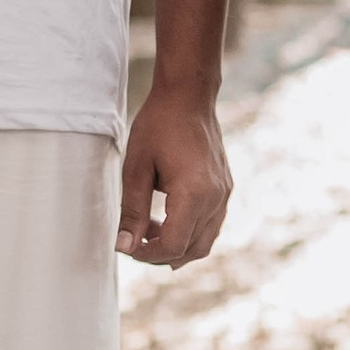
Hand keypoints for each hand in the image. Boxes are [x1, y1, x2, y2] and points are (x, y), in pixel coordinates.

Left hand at [118, 84, 231, 267]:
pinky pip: (211, 225)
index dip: (147, 254)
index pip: (174, 246)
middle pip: (191, 250)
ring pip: (204, 242)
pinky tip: (166, 219)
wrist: (188, 96)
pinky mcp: (225, 189)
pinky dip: (189, 233)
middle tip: (133, 241)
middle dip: (160, 254)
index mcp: (194, 193)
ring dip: (176, 246)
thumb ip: (132, 211)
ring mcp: (224, 194)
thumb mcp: (136, 168)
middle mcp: (216, 198)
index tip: (126, 246)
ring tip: (148, 230)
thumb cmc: (158, 125)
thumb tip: (124, 246)